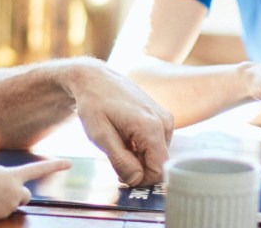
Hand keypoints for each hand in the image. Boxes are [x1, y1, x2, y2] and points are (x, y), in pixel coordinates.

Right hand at [0, 159, 70, 219]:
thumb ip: (10, 181)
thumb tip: (17, 194)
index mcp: (14, 175)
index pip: (38, 169)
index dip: (55, 166)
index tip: (70, 163)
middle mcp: (16, 189)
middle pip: (27, 197)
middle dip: (19, 197)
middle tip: (5, 194)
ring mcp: (10, 203)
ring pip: (14, 206)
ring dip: (6, 203)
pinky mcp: (3, 214)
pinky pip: (3, 214)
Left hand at [69, 60, 173, 186]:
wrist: (96, 79)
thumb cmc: (95, 105)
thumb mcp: (100, 136)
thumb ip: (120, 161)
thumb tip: (137, 180)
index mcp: (151, 127)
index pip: (158, 171)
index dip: (140, 179)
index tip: (120, 173)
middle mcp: (164, 122)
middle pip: (158, 164)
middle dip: (138, 167)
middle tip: (115, 155)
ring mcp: (165, 119)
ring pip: (157, 155)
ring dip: (138, 157)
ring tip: (119, 141)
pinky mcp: (162, 118)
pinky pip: (156, 144)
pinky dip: (141, 147)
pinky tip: (126, 135)